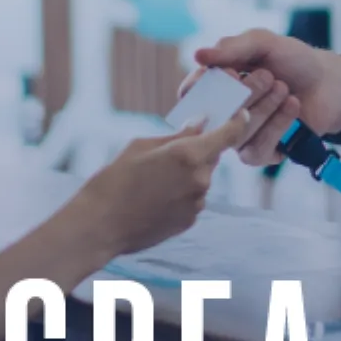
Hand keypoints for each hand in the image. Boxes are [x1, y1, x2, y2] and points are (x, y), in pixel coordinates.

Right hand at [73, 81, 289, 254]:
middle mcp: (200, 178)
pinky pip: (194, 197)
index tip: (240, 115)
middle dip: (199, 149)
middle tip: (173, 150)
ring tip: (154, 179)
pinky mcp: (190, 220)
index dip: (237, 122)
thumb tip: (199, 125)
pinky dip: (182, 192)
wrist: (100, 225)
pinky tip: (155, 196)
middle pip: (212, 156)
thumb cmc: (114, 180)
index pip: (228, 134)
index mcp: (189, 154)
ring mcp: (197, 202)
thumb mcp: (141, 146)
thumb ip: (176, 135)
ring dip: (189, 172)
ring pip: (202, 177)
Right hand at [186, 30, 340, 168]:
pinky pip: (256, 150)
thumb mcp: (264, 44)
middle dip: (244, 93)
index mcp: (217, 84)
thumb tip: (198, 55)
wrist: (329, 82)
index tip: (230, 73)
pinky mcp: (262, 152)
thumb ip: (232, 48)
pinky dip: (277, 125)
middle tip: (268, 76)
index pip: (191, 93)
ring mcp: (240, 135)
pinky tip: (292, 106)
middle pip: (215, 115)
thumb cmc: (293, 60)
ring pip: (236, 133)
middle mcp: (224, 112)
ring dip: (263, 108)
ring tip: (284, 88)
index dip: (202, 87)